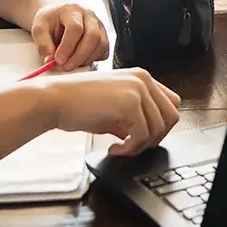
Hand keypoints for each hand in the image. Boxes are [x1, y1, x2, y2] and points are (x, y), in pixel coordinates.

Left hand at [31, 3, 109, 70]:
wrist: (56, 17)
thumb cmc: (49, 21)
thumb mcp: (39, 29)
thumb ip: (43, 44)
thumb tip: (50, 60)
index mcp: (72, 10)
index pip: (75, 28)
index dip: (68, 46)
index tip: (58, 60)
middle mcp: (89, 16)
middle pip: (93, 36)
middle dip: (79, 56)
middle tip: (66, 67)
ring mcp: (99, 26)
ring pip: (101, 45)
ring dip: (86, 59)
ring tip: (71, 64)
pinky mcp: (103, 37)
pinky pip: (104, 51)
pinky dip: (93, 59)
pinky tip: (80, 60)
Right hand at [42, 68, 180, 155]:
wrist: (54, 100)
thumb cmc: (76, 103)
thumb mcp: (113, 108)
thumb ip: (133, 117)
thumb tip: (147, 136)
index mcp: (141, 77)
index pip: (170, 103)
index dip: (160, 125)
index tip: (142, 138)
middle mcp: (143, 80)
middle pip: (171, 116)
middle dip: (155, 137)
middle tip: (133, 147)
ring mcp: (138, 90)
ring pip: (159, 128)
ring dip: (141, 146)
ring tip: (120, 148)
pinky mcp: (129, 104)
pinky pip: (143, 136)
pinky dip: (130, 149)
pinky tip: (113, 148)